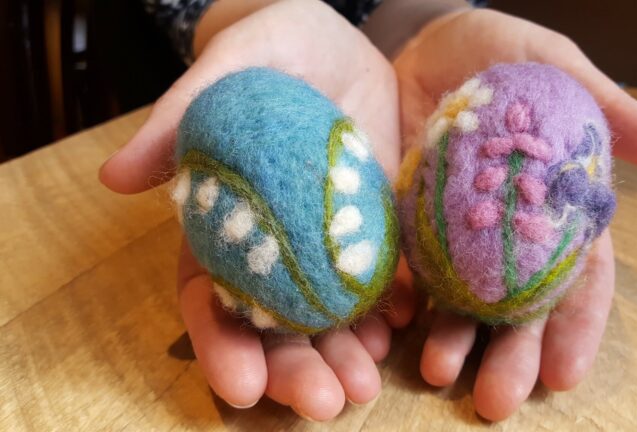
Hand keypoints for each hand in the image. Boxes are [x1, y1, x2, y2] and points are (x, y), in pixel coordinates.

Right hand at [100, 0, 415, 419]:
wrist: (340, 49)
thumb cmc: (272, 48)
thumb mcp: (231, 63)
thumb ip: (178, 116)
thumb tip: (114, 176)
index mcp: (223, 220)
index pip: (208, 295)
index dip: (219, 342)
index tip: (240, 386)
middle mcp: (275, 245)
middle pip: (276, 322)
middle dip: (294, 368)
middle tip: (323, 405)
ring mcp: (329, 243)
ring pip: (331, 314)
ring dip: (346, 354)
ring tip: (365, 386)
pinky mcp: (376, 230)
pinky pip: (385, 279)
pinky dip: (393, 308)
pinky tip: (406, 326)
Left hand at [393, 9, 636, 420]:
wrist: (421, 40)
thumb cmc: (500, 52)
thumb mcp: (558, 68)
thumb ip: (613, 111)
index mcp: (555, 208)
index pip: (576, 278)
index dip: (574, 326)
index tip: (565, 374)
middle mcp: (504, 232)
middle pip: (514, 305)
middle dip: (508, 354)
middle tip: (495, 401)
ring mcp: (450, 231)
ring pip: (456, 298)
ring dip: (450, 340)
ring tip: (437, 372)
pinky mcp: (403, 220)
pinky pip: (401, 267)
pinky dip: (398, 301)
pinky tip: (391, 328)